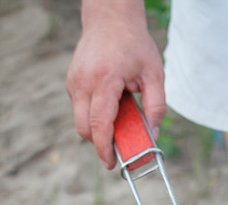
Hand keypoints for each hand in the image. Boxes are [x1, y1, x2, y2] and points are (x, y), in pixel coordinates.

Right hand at [66, 0, 165, 168]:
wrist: (110, 17)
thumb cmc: (134, 44)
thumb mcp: (154, 74)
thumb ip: (156, 107)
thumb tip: (153, 135)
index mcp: (104, 80)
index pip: (99, 124)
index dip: (104, 149)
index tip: (111, 164)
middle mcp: (83, 82)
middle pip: (84, 128)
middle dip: (100, 143)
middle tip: (118, 149)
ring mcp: (74, 81)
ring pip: (80, 120)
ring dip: (97, 128)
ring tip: (119, 118)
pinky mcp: (71, 82)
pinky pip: (80, 109)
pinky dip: (93, 115)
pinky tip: (110, 104)